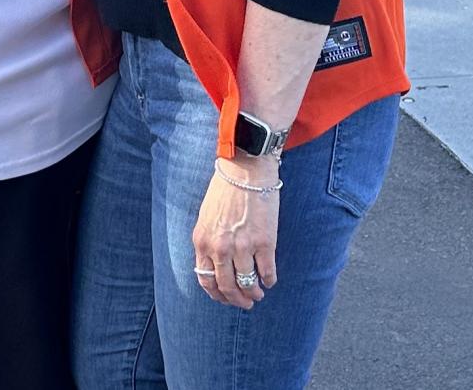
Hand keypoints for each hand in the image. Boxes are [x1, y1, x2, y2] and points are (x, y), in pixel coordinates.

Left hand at [192, 156, 280, 310]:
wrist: (246, 170)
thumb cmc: (225, 190)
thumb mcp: (206, 218)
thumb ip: (208, 242)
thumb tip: (216, 267)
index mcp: (202, 241)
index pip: (205, 280)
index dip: (216, 294)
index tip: (225, 298)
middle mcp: (220, 248)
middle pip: (226, 287)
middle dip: (236, 300)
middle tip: (245, 303)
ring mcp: (242, 247)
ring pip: (247, 284)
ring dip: (253, 293)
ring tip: (258, 293)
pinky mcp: (264, 243)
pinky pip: (267, 273)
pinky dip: (269, 281)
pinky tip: (270, 280)